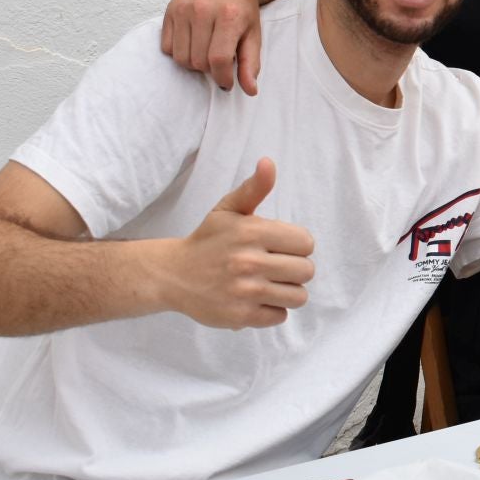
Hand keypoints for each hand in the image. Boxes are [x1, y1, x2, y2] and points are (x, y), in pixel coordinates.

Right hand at [162, 0, 266, 94]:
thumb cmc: (243, 12)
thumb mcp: (254, 36)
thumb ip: (251, 64)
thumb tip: (250, 90)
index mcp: (228, 16)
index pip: (218, 59)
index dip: (223, 78)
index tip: (227, 83)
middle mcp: (203, 10)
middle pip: (198, 61)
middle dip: (209, 70)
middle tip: (219, 60)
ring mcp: (184, 8)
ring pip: (181, 57)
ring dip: (194, 63)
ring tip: (206, 51)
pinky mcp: (170, 9)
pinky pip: (166, 47)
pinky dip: (179, 52)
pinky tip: (193, 42)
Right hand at [167, 159, 315, 328]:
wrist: (173, 274)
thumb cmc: (208, 240)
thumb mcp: (229, 209)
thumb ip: (254, 188)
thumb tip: (268, 163)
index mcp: (252, 232)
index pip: (306, 243)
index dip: (296, 245)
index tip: (279, 246)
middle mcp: (250, 261)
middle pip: (306, 271)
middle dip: (294, 268)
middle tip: (274, 266)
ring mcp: (245, 291)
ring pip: (298, 296)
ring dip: (287, 291)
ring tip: (268, 283)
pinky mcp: (240, 316)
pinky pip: (280, 316)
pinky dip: (272, 310)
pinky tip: (256, 299)